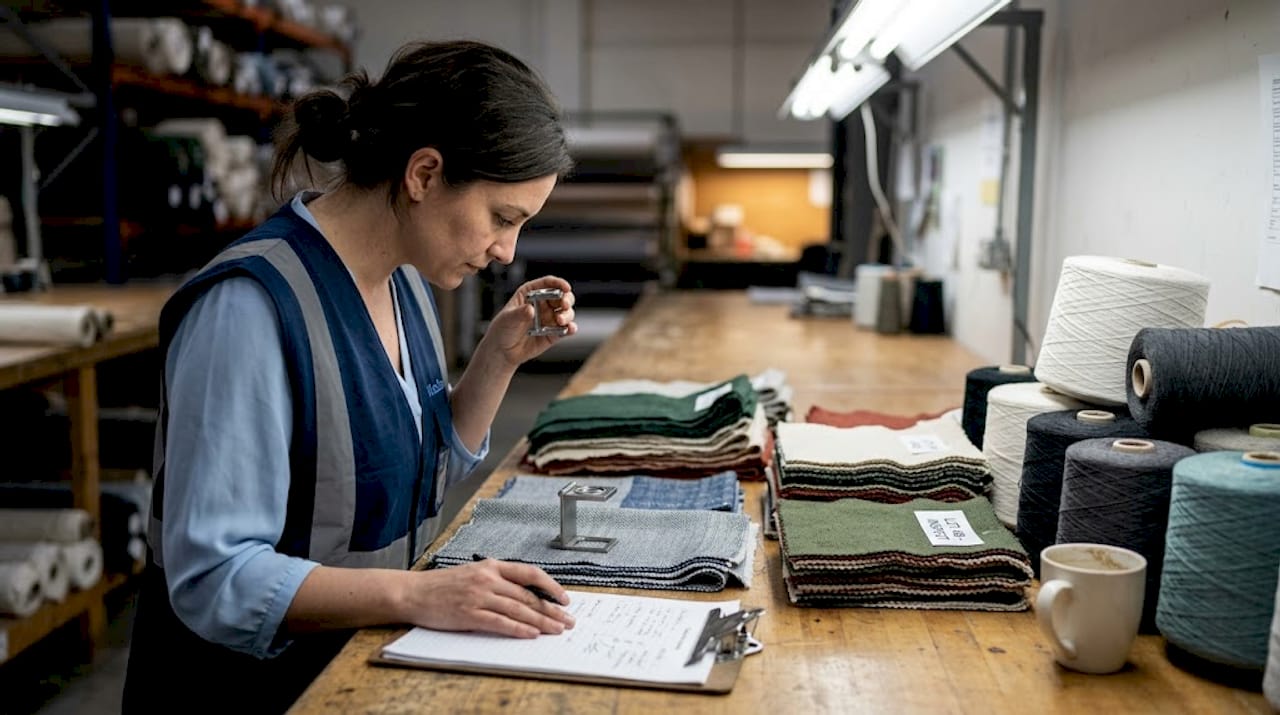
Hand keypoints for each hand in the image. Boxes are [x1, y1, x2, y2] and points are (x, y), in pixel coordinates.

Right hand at [403, 558, 574, 637]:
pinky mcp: (470, 614)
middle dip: (552, 609)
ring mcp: (479, 596)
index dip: (551, 586)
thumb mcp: (473, 572)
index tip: (564, 598)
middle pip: (528, 595)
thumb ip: (497, 580)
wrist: (413, 592)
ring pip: (519, 609)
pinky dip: (519, 629)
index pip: (530, 573)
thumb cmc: (442, 585)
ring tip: (556, 629)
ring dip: (541, 621)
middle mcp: (488, 578)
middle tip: (568, 620)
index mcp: (491, 566)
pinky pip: (500, 623)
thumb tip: (525, 595)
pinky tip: (531, 634)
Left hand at [481, 276, 576, 367]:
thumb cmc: (502, 329)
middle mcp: (543, 304)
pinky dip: (570, 328)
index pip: (547, 284)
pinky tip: (570, 329)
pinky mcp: (554, 333)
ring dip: (567, 315)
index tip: (566, 287)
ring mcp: (549, 318)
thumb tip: (530, 309)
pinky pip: (566, 329)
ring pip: (566, 312)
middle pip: (562, 296)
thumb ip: (520, 313)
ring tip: (560, 320)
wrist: (503, 351)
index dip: (558, 283)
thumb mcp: (508, 319)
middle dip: (567, 299)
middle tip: (564, 305)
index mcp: (530, 293)